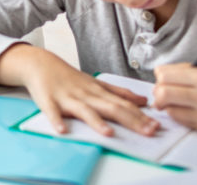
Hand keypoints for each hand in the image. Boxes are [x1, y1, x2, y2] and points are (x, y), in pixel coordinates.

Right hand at [0, 44, 158, 136]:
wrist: (40, 63)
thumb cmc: (69, 77)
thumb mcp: (96, 83)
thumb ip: (119, 93)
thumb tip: (143, 100)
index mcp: (98, 91)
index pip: (123, 104)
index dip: (140, 116)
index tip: (156, 126)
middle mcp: (86, 95)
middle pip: (111, 108)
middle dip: (130, 120)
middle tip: (148, 131)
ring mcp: (67, 98)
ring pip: (83, 110)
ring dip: (95, 121)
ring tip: (108, 133)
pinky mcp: (48, 101)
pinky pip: (52, 112)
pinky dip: (57, 120)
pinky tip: (62, 130)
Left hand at [153, 63, 196, 131]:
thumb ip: (181, 72)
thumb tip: (158, 76)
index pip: (164, 75)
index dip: (159, 76)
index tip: (162, 77)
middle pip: (163, 94)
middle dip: (158, 92)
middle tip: (161, 91)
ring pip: (169, 110)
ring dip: (167, 105)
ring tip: (175, 100)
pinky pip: (181, 121)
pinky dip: (177, 114)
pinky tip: (186, 108)